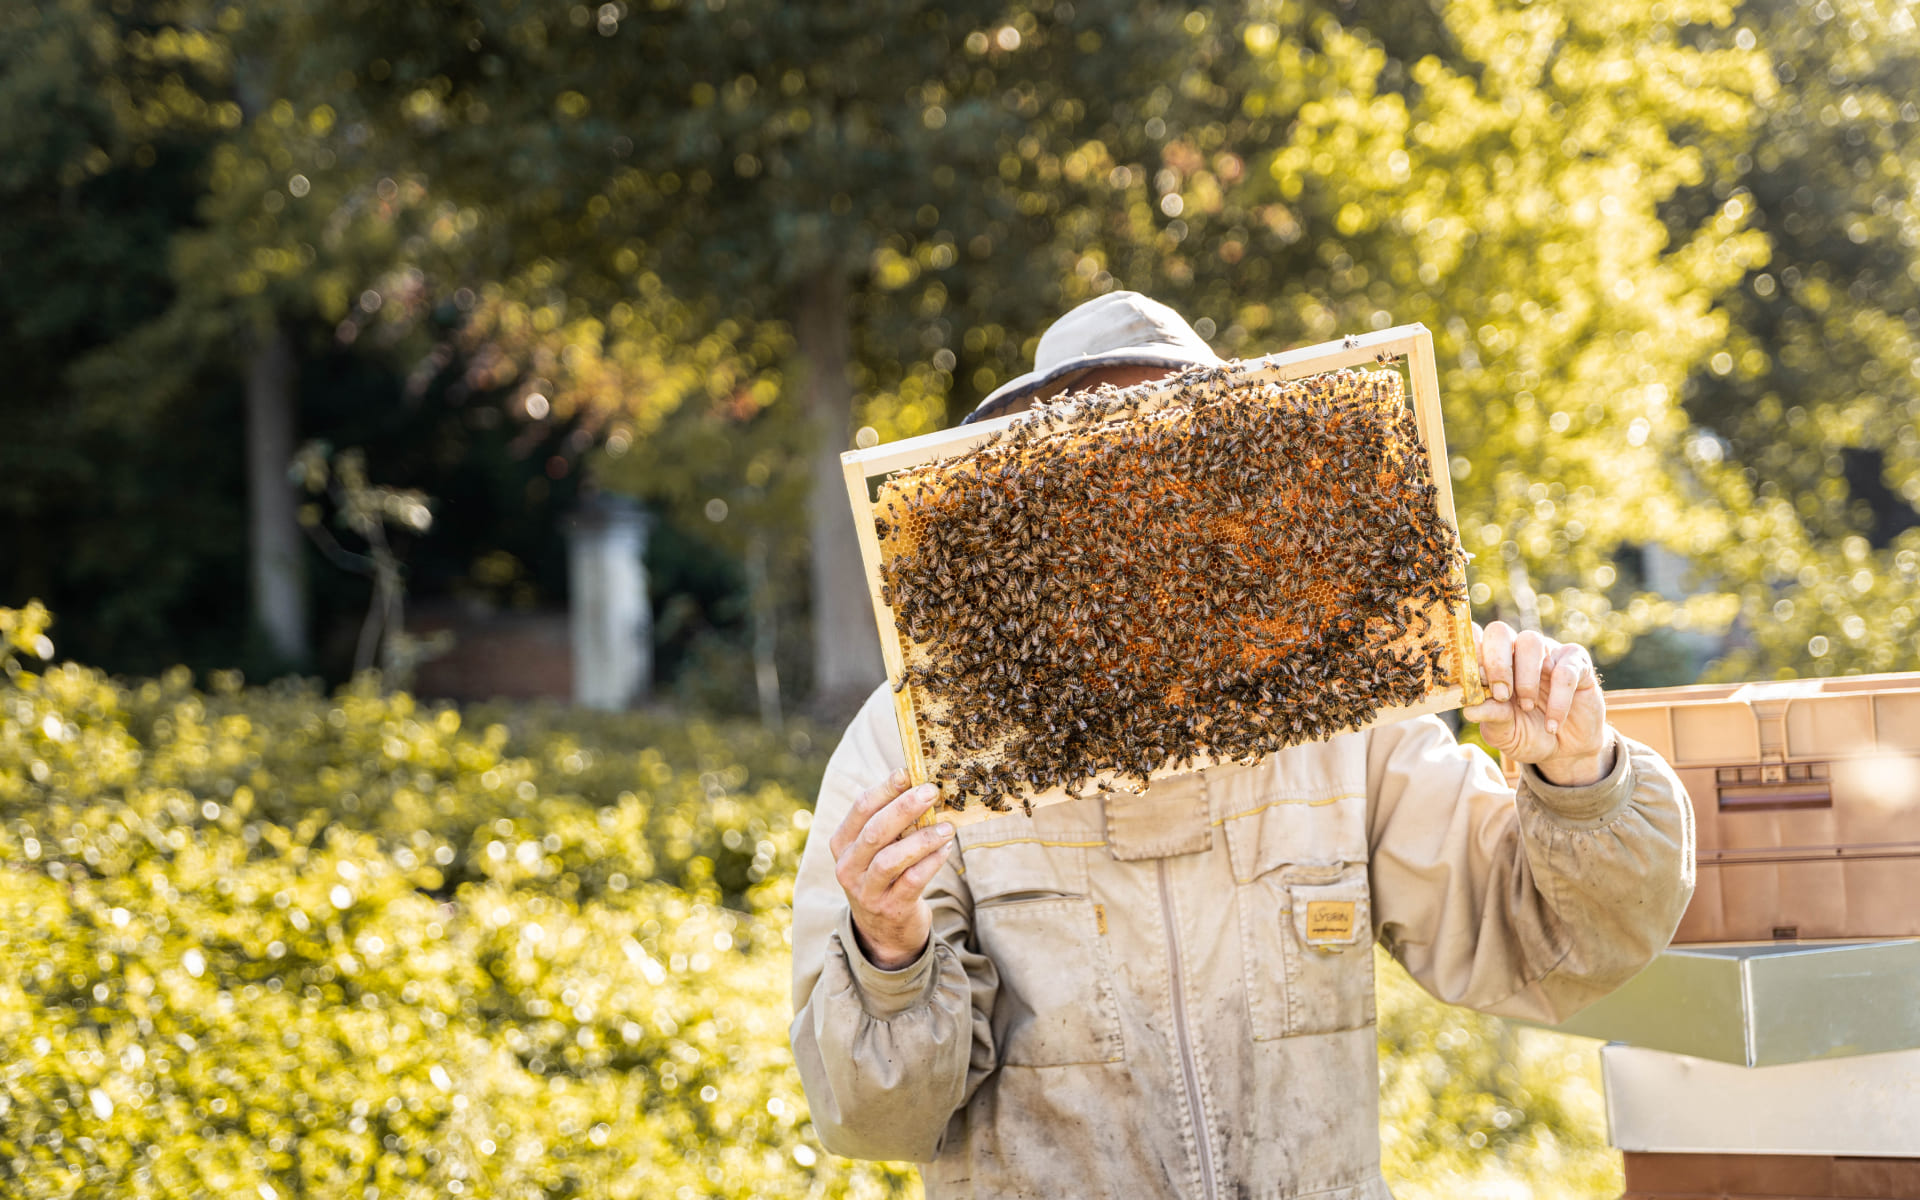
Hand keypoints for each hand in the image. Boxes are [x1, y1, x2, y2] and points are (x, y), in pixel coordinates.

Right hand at [831, 770, 956, 969]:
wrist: (883, 931)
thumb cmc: (884, 876)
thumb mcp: (876, 849)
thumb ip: (890, 822)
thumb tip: (919, 785)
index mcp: (842, 844)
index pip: (860, 809)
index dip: (884, 789)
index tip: (908, 773)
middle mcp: (848, 867)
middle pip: (874, 831)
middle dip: (904, 808)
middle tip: (931, 792)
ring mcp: (867, 891)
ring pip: (891, 858)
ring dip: (922, 838)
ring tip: (947, 826)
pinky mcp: (890, 909)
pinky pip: (912, 881)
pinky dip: (931, 862)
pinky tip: (946, 848)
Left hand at [1463, 621, 1614, 786]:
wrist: (1566, 750)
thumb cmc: (1528, 734)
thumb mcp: (1503, 733)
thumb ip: (1489, 718)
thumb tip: (1469, 709)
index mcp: (1491, 662)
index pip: (1473, 638)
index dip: (1469, 654)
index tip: (1473, 682)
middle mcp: (1516, 651)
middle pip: (1499, 631)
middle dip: (1496, 663)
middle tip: (1501, 695)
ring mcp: (1547, 653)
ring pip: (1530, 641)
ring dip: (1526, 678)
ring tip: (1528, 708)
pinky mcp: (1577, 663)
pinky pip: (1565, 671)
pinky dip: (1558, 700)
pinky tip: (1552, 725)